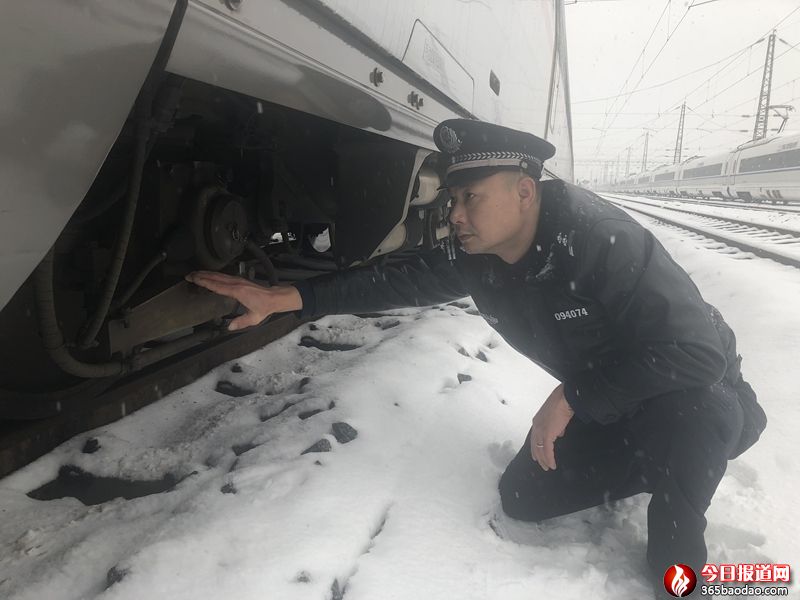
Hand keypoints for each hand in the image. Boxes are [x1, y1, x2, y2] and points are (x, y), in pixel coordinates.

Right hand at [185, 271, 302, 330]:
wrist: (275, 298)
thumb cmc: (264, 307)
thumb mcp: (254, 318)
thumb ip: (241, 322)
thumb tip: (229, 327)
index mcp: (238, 291)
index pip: (217, 285)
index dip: (205, 282)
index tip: (194, 279)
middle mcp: (236, 283)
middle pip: (215, 277)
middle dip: (201, 275)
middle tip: (188, 275)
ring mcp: (238, 280)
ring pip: (219, 275)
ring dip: (206, 273)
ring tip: (194, 274)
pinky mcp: (239, 280)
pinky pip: (224, 276)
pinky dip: (214, 275)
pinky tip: (208, 276)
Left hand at [530, 383, 573, 470]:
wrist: (564, 399)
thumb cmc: (562, 404)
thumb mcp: (557, 416)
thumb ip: (556, 426)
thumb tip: (559, 433)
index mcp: (537, 421)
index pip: (534, 438)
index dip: (536, 447)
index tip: (538, 455)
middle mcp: (536, 427)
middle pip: (535, 445)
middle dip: (538, 456)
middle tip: (542, 465)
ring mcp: (540, 431)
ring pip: (540, 450)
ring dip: (544, 460)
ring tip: (548, 467)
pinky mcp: (547, 435)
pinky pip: (547, 450)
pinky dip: (549, 458)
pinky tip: (552, 465)